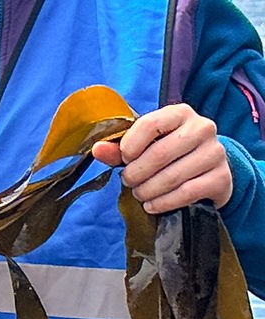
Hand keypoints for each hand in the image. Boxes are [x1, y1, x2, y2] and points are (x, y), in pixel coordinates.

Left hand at [91, 103, 232, 211]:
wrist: (206, 170)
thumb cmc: (169, 152)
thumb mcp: (144, 145)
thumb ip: (119, 147)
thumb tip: (96, 150)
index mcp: (180, 113)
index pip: (150, 125)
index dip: (130, 145)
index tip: (124, 159)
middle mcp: (203, 128)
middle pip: (159, 154)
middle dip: (136, 173)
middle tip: (128, 181)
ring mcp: (216, 153)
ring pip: (172, 176)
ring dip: (147, 190)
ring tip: (139, 193)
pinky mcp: (222, 177)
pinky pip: (186, 193)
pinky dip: (163, 203)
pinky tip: (152, 205)